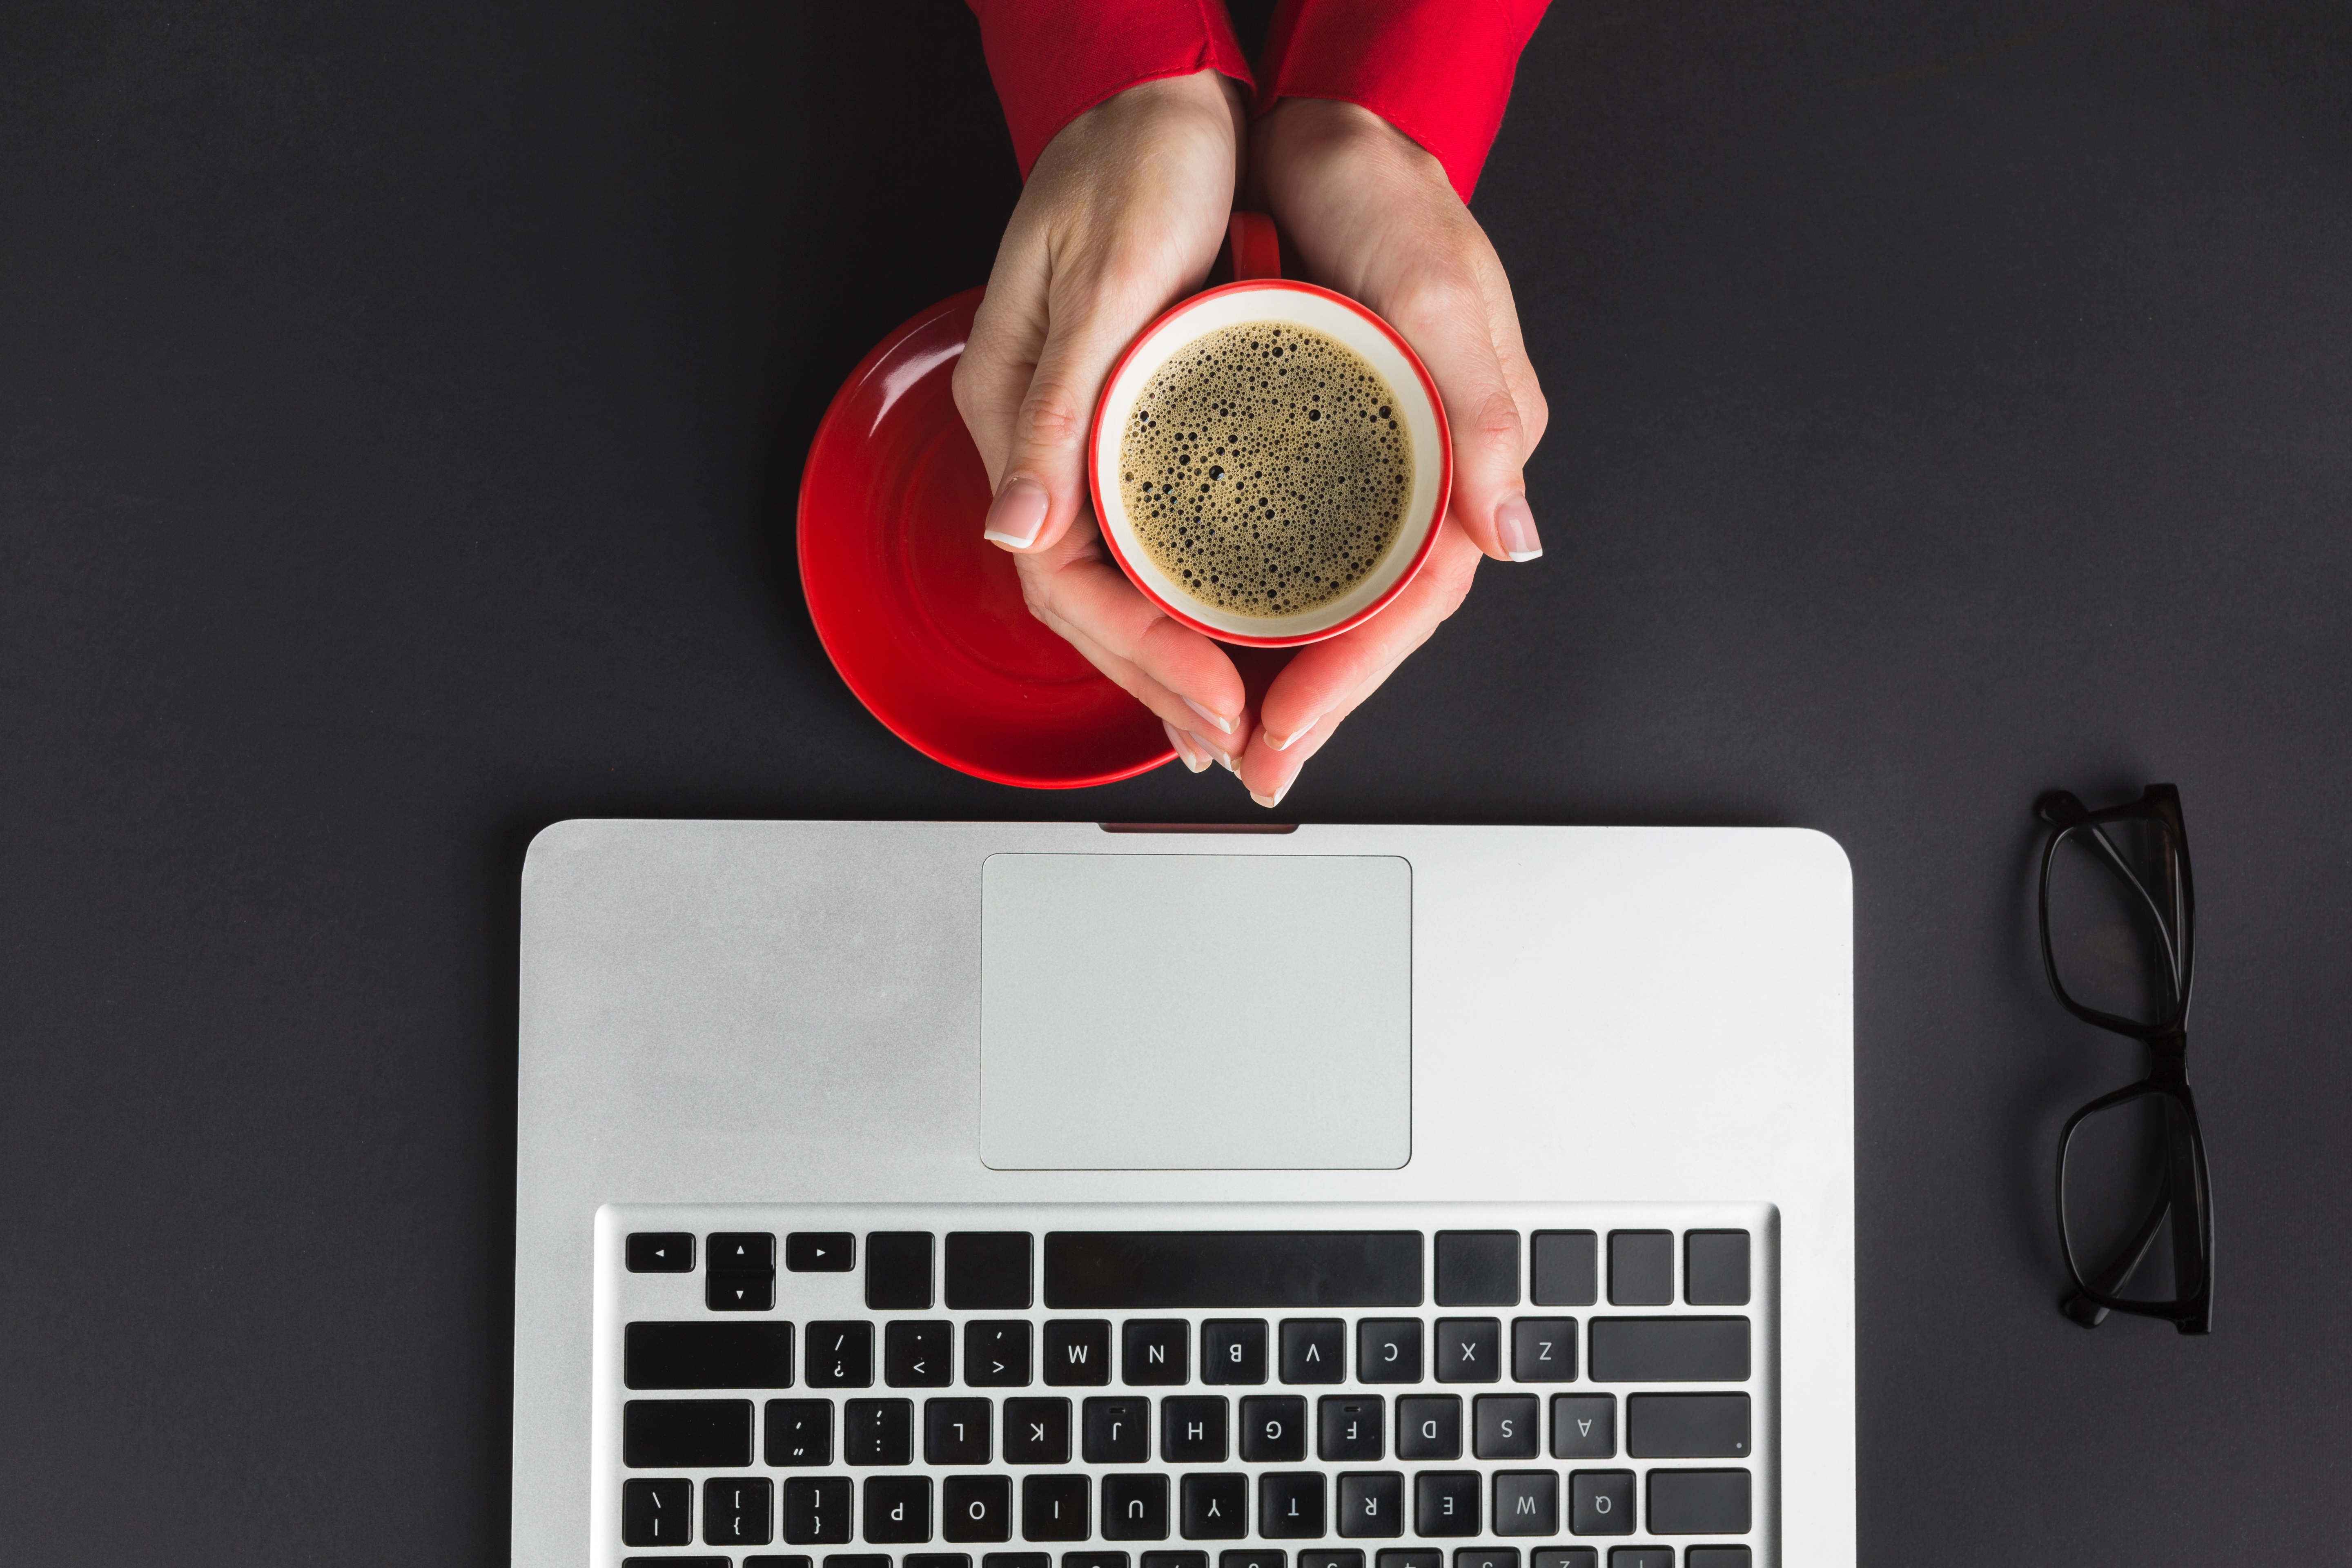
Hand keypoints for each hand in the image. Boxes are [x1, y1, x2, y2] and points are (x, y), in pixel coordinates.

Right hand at [953, 70, 1258, 770]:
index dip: (1138, 652)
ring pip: (1113, 580)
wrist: (1156, 95)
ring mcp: (1081, 437)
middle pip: (1088, 598)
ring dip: (1166, 658)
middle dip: (1157, 682)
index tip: (1213, 700)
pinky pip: (1141, 538)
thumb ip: (1060, 407)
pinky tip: (1220, 628)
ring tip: (1229, 718)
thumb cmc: (1135, 166)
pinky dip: (1180, 598)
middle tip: (1232, 742)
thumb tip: (1017, 531)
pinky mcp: (1124, 423)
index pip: (1063, 577)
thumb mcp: (1101, 281)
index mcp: (1022, 413)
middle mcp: (1042, 441)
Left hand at [1232, 98, 1549, 805]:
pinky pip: (1282, 543)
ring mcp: (1358, 464)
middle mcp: (1412, 471)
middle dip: (1310, 701)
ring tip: (1225, 731)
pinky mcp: (1305, 443)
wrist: (1320, 129)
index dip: (1351, 677)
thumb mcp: (1438, 287)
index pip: (1411, 599)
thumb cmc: (1385, 192)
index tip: (1287, 732)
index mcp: (1461, 452)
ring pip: (1324, 594)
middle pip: (1365, 616)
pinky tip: (1210, 633)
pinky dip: (1248, 598)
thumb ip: (1484, 409)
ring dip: (1277, 668)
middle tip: (1251, 764)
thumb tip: (1515, 534)